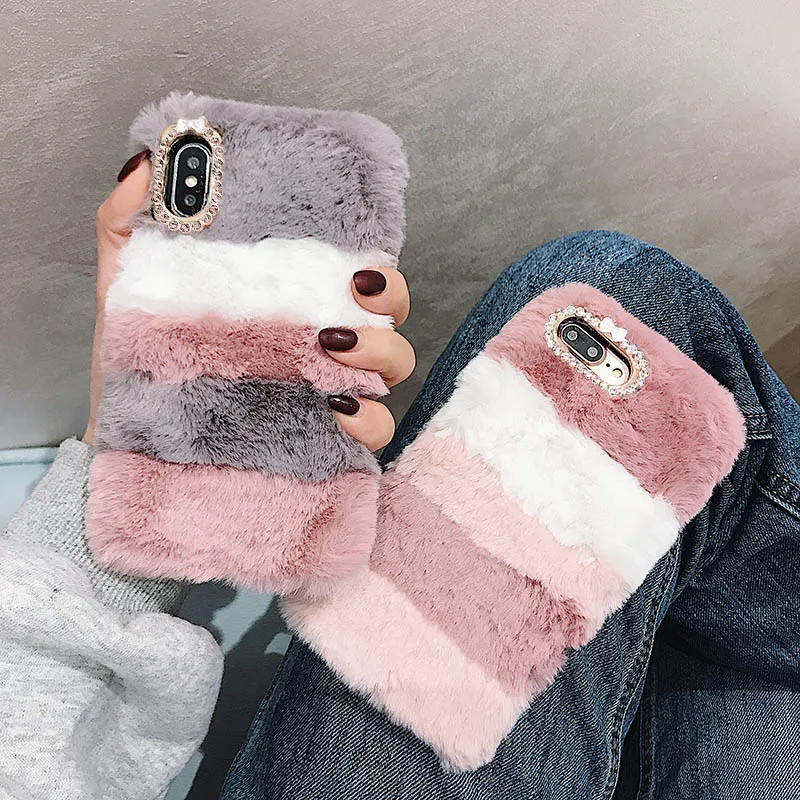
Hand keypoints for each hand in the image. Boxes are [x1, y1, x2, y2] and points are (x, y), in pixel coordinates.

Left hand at [83, 151, 414, 451]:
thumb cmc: (137, 358)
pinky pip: (372, 430)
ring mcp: (325, 391)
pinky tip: (336, 410)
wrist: (127, 430)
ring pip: (392, 367)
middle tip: (354, 294)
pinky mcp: (321, 440)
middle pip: (388, 316)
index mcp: (289, 303)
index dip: (374, 268)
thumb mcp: (128, 287)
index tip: (358, 263)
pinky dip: (367, 421)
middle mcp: (318, 344)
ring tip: (330, 346)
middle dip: (389, 300)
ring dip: (379, 352)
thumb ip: (127, 225)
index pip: (353, 278)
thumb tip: (143, 167)